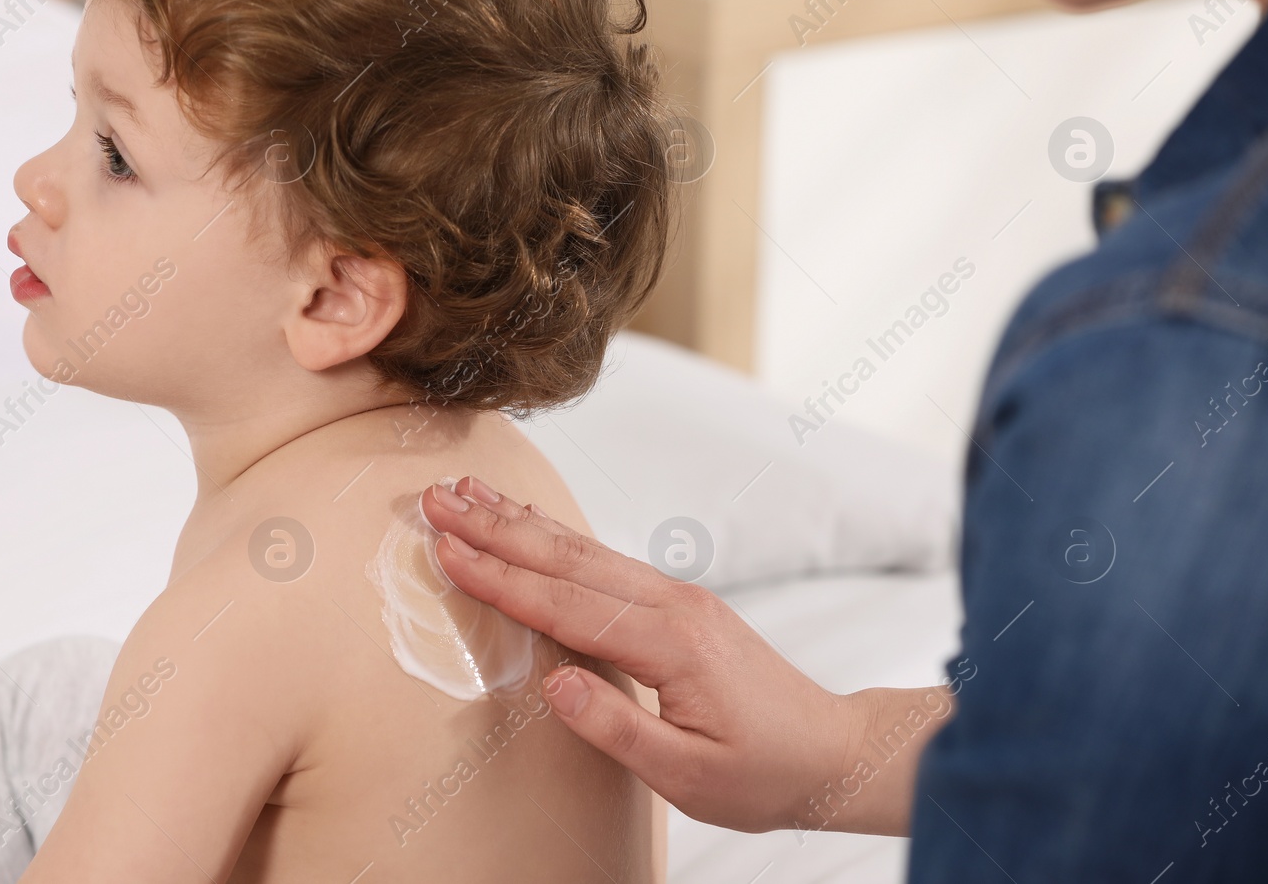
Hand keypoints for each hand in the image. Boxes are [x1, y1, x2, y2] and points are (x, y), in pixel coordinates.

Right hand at [421, 477, 931, 835]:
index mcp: (669, 643)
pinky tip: (529, 524)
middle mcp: (672, 604)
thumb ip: (616, 728)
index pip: (564, 604)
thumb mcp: (688, 775)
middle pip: (566, 558)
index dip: (500, 577)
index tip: (446, 548)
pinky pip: (604, 559)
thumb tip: (552, 683)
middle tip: (436, 497)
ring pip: (583, 549)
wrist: (831, 753)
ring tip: (467, 491)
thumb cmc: (763, 773)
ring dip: (520, 521)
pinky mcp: (678, 602)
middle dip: (495, 527)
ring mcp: (677, 596)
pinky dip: (557, 537)